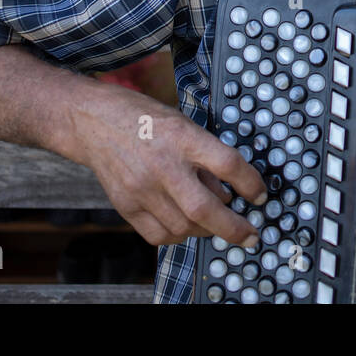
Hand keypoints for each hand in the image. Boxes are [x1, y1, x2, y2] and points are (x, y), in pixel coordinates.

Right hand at [72, 81, 266, 247]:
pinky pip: (159, 235)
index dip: (251, 184)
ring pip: (183, 227)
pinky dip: (178, 235)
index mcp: (183, 137)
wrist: (94, 121)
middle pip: (204, 208)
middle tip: (250, 235)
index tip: (261, 196)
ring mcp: (141, 188)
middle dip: (233, 228)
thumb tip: (229, 195)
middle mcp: (162, 164)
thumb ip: (206, 158)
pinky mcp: (126, 205)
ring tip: (213, 221)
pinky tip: (185, 225)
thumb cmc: (145, 120)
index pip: (228, 163)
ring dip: (205, 230)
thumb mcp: (185, 125)